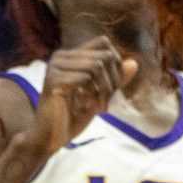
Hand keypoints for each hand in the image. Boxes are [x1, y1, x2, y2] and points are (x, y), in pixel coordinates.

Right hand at [32, 37, 134, 154]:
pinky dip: (93, 95)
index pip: (103, 43)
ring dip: (104, 90)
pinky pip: (85, 78)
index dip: (115, 62)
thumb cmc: (71, 117)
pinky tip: (86, 107)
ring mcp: (55, 67)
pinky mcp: (53, 80)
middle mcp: (60, 56)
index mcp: (70, 56)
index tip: (114, 87)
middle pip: (103, 55)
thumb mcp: (99, 96)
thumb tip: (134, 63)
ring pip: (96, 65)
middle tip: (107, 102)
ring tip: (100, 107)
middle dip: (113, 81)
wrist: (48, 139)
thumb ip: (115, 80)